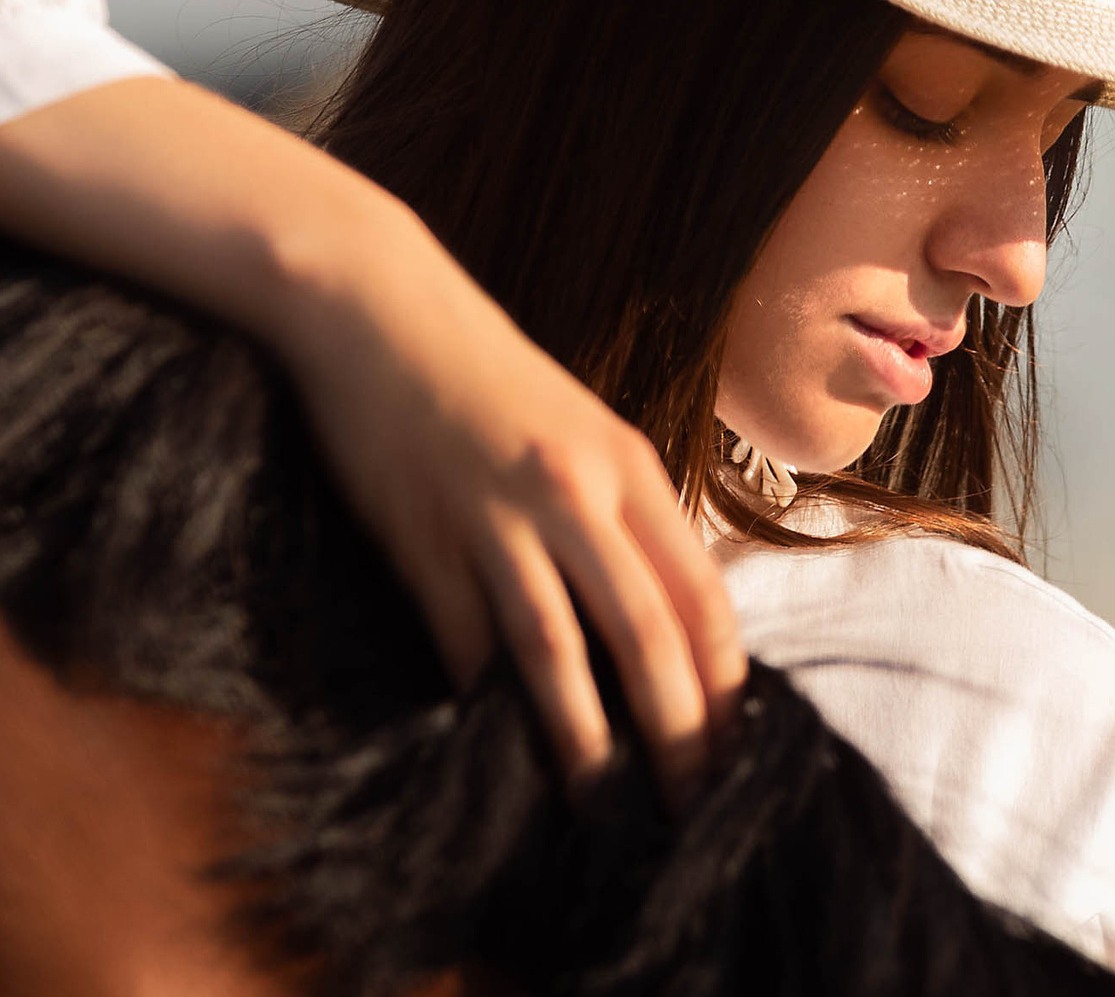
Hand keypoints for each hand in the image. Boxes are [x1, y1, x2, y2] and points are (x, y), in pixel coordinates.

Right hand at [276, 192, 747, 800]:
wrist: (377, 303)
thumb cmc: (480, 374)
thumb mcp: (576, 426)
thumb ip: (618, 511)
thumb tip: (658, 614)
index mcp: (626, 466)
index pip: (701, 596)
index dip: (726, 686)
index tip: (737, 753)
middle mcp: (575, 491)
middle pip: (648, 635)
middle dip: (679, 735)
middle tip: (693, 811)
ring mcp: (497, 515)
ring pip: (559, 651)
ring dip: (587, 744)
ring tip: (605, 810)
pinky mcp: (423, 535)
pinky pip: (464, 639)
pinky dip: (483, 701)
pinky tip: (493, 750)